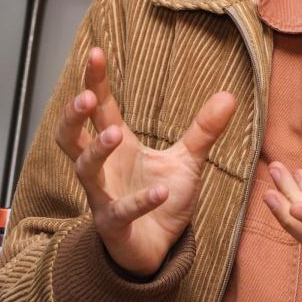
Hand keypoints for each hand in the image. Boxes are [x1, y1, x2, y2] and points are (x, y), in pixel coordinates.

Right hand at [55, 47, 235, 276]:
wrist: (158, 250)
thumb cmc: (163, 200)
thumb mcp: (187, 160)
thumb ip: (204, 129)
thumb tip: (229, 95)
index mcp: (119, 146)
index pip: (100, 109)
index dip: (95, 81)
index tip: (96, 51)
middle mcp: (104, 169)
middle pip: (71, 137)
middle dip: (74, 116)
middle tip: (85, 96)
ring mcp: (105, 197)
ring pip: (85, 171)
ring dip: (98, 151)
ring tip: (117, 134)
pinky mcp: (115, 227)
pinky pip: (119, 213)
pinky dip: (140, 201)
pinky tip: (161, 191)